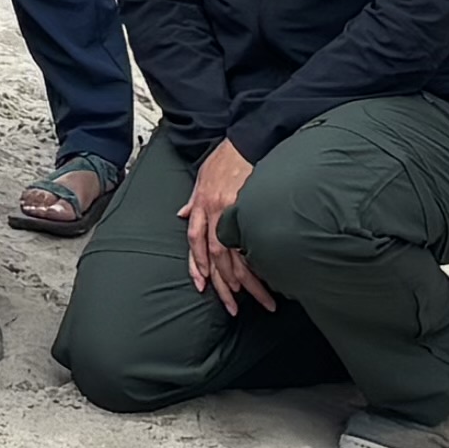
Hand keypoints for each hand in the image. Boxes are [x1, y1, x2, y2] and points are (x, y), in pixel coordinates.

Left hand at [184, 138, 265, 304]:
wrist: (246, 140)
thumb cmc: (225, 159)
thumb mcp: (202, 177)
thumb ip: (193, 201)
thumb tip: (182, 215)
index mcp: (201, 205)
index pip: (195, 242)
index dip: (197, 266)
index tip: (201, 286)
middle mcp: (213, 211)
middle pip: (215, 256)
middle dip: (223, 285)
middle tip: (232, 307)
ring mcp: (232, 211)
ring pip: (235, 254)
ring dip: (245, 280)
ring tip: (256, 300)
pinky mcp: (250, 208)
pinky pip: (251, 241)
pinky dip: (256, 260)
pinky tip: (266, 276)